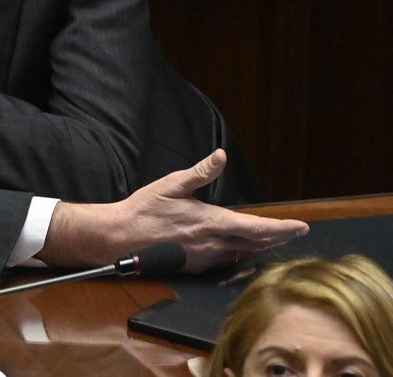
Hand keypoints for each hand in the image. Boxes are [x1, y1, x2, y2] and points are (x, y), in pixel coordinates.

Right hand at [44, 150, 308, 271]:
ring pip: (243, 254)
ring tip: (274, 241)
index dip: (283, 228)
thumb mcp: (172, 184)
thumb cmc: (144, 210)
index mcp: (212, 222)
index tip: (302, 227)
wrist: (120, 237)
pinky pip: (226, 262)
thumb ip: (201, 172)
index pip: (257, 228)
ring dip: (261, 247)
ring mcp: (205, 258)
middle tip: (295, 233)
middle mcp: (213, 243)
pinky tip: (242, 251)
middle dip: (277, 238)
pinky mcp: (195, 267)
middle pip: (256, 244)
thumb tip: (220, 156)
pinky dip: (240, 255)